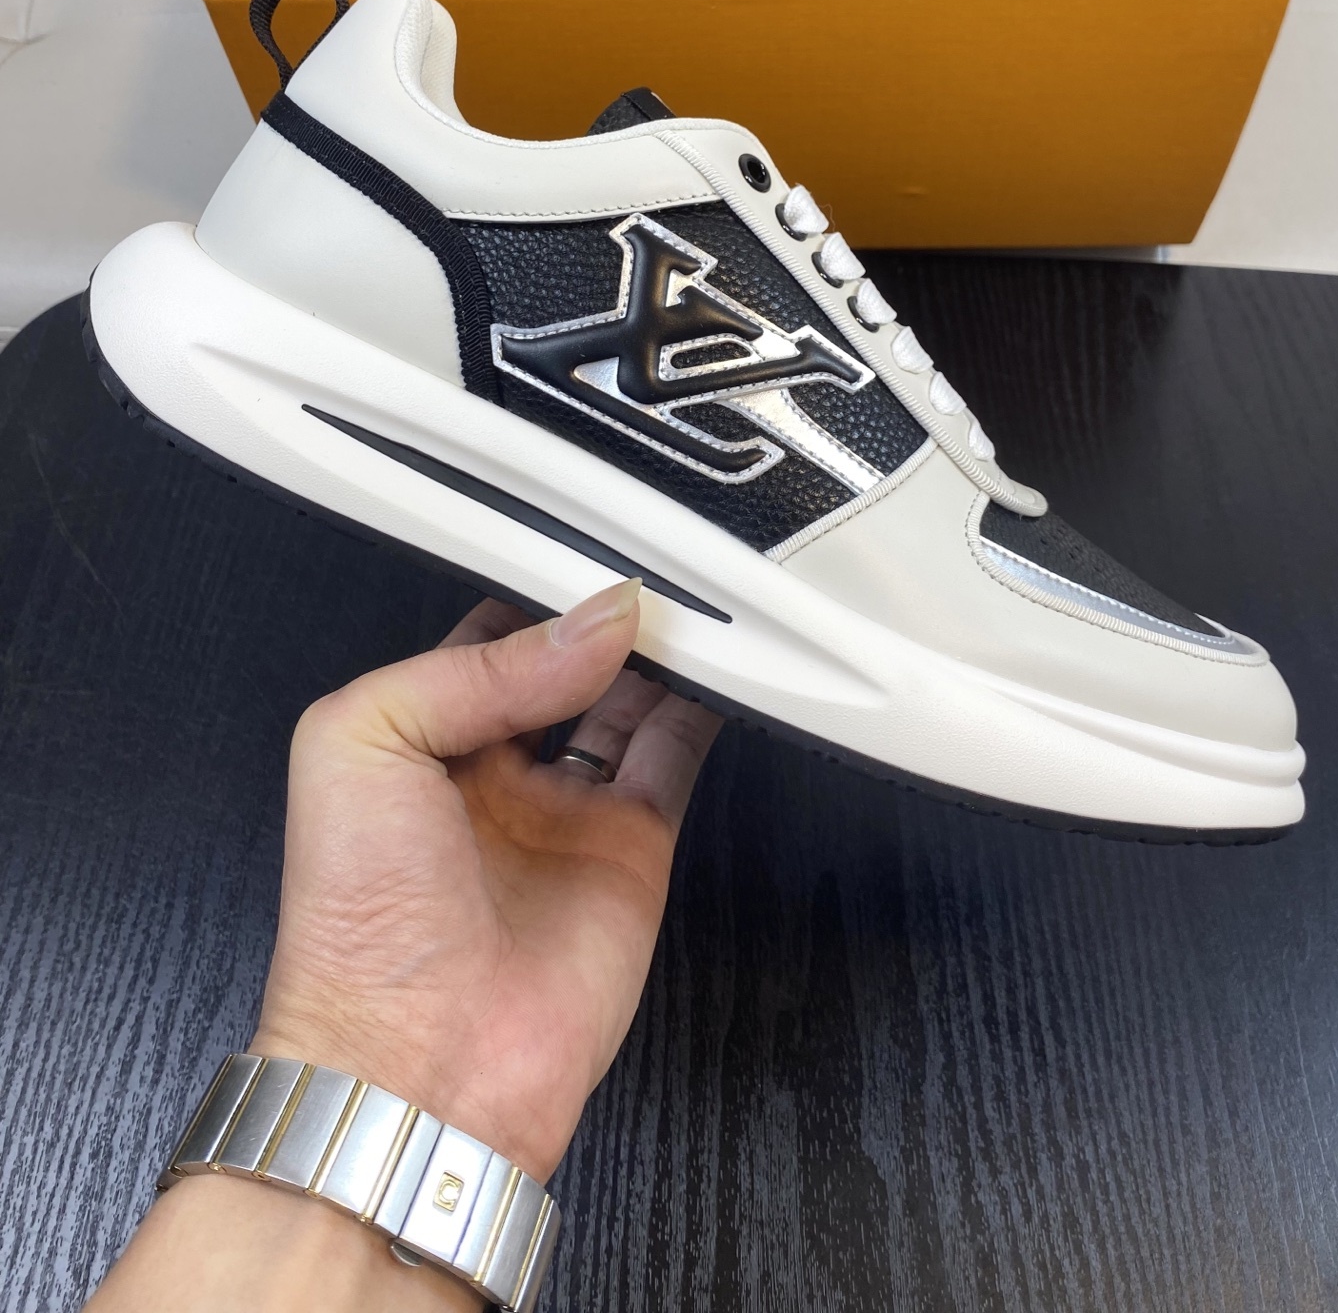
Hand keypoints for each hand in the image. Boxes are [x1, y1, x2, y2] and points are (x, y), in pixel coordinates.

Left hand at [250, 579, 721, 1179]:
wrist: (418, 1059)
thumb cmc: (354, 921)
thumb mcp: (363, 741)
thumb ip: (473, 668)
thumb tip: (589, 624)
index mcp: (417, 735)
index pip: (488, 632)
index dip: (532, 588)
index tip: (573, 546)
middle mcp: (495, 767)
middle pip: (565, 659)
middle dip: (600, 614)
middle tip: (640, 566)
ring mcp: (567, 807)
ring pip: (628, 696)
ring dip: (656, 649)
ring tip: (680, 600)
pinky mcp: (634, 847)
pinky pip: (676, 754)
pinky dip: (704, 705)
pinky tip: (715, 661)